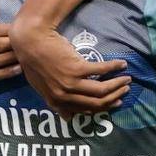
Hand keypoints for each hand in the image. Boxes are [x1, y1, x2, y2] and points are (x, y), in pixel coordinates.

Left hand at [10, 18, 130, 119]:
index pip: (84, 110)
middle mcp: (64, 95)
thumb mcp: (39, 84)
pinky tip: (122, 64)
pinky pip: (101, 70)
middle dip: (114, 98)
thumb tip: (67, 116)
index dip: (101, 108)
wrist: (29, 39)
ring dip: (117, 85)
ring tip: (127, 79)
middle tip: (124, 91)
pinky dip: (114, 67)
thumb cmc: (32, 58)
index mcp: (55, 101)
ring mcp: (71, 83)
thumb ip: (53, 99)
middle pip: (96, 103)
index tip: (112, 102)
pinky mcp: (77, 68)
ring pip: (102, 90)